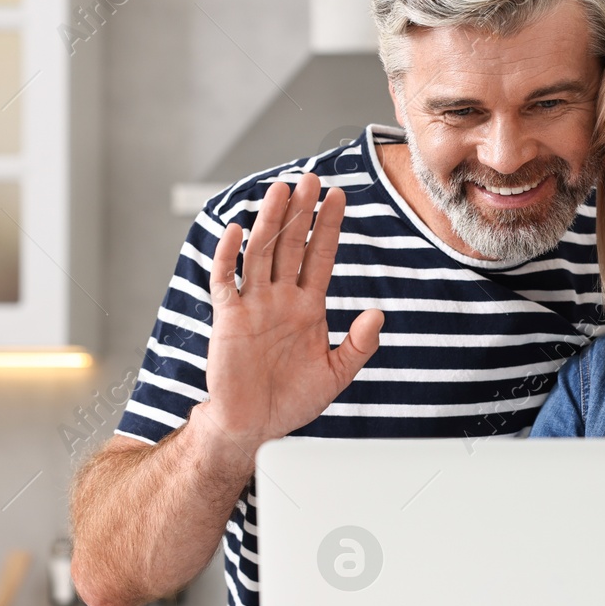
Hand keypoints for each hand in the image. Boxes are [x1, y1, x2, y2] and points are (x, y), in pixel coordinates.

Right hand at [198, 173, 382, 465]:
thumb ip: (359, 344)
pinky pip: (226, 281)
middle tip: (311, 179)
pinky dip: (228, 255)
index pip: (320, 257)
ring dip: (270, 221)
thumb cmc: (291, 401)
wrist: (254, 426)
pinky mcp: (228, 318)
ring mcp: (253, 304)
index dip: (329, 227)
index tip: (339, 197)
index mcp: (307, 307)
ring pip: (262, 253)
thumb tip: (378, 314)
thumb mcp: (336, 374)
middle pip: (292, 245)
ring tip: (280, 190)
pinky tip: (236, 231)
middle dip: (302, 212)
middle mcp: (280, 299)